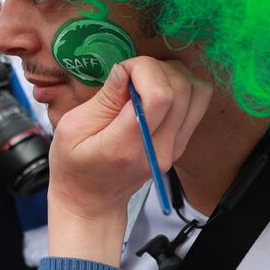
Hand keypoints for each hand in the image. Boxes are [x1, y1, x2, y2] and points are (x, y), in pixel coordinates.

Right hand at [47, 58, 211, 264]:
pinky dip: (181, 86)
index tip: (122, 70)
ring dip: (174, 74)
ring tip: (145, 79)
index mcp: (127, 145)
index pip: (160, 96)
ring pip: (198, 92)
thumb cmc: (74, 166)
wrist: (92, 201)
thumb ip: (104, 100)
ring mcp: (175, 147)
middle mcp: (160, 148)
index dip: (144, 70)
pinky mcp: (181, 143)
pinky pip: (197, 103)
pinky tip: (155, 90)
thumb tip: (126, 70)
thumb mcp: (71, 129)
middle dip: (157, 68)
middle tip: (131, 72)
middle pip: (183, 89)